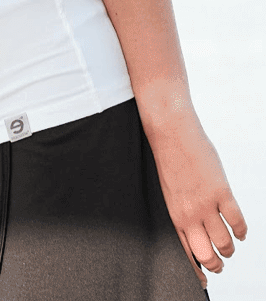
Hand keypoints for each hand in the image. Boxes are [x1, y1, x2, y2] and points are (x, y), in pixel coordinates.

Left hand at [146, 110, 246, 287]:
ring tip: (229, 247)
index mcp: (173, 214)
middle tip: (220, 264)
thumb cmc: (168, 158)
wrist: (170, 131)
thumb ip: (180, 210)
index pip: (185, 253)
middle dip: (216, 265)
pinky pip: (237, 222)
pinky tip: (241, 232)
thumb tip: (194, 227)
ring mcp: (205, 204)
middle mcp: (188, 214)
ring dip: (229, 249)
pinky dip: (242, 232)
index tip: (204, 279)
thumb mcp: (168, 190)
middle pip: (206, 255)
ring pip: (224, 243)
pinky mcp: (221, 192)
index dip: (196, 270)